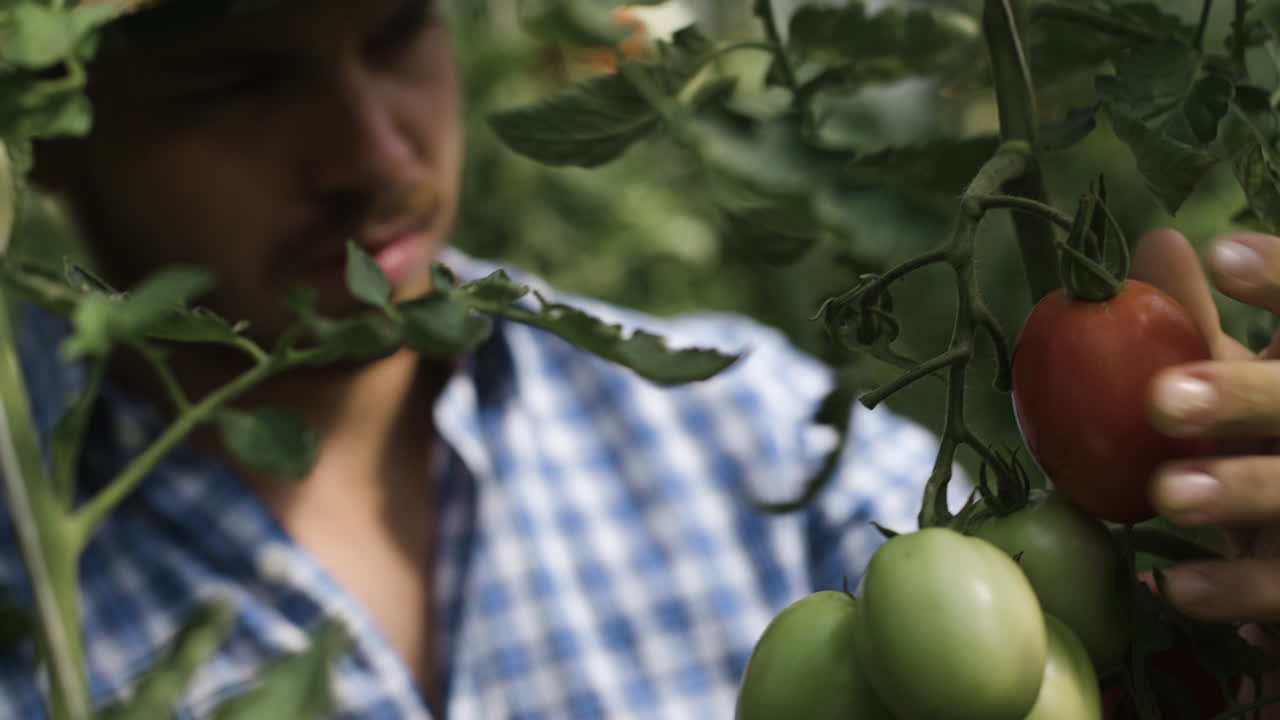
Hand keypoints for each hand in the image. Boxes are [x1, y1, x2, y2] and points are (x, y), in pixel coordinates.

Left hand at [1132, 228, 1279, 621]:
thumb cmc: (1273, 438)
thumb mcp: (1247, 377)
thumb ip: (1199, 320)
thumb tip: (1157, 241)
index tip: (1221, 257)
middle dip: (1246, 395)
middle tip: (1165, 399)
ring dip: (1244, 491)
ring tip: (1166, 495)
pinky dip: (1245, 588)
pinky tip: (1180, 589)